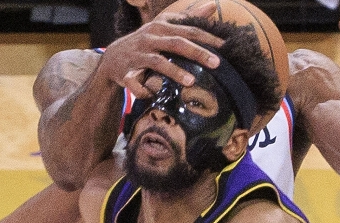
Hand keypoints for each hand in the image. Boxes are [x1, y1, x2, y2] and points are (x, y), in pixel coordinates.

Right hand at [100, 2, 223, 98]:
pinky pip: (135, 82)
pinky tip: (155, 96)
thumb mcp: (164, 26)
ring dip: (174, 71)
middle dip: (197, 52)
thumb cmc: (145, 42)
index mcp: (161, 26)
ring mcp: (138, 54)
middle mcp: (150, 37)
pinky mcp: (126, 72)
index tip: (226, 46)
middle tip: (217, 63)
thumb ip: (187, 18)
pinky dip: (144, 90)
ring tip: (191, 81)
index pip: (189, 29)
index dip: (208, 37)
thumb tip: (212, 6)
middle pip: (176, 42)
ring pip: (158, 61)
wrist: (112, 58)